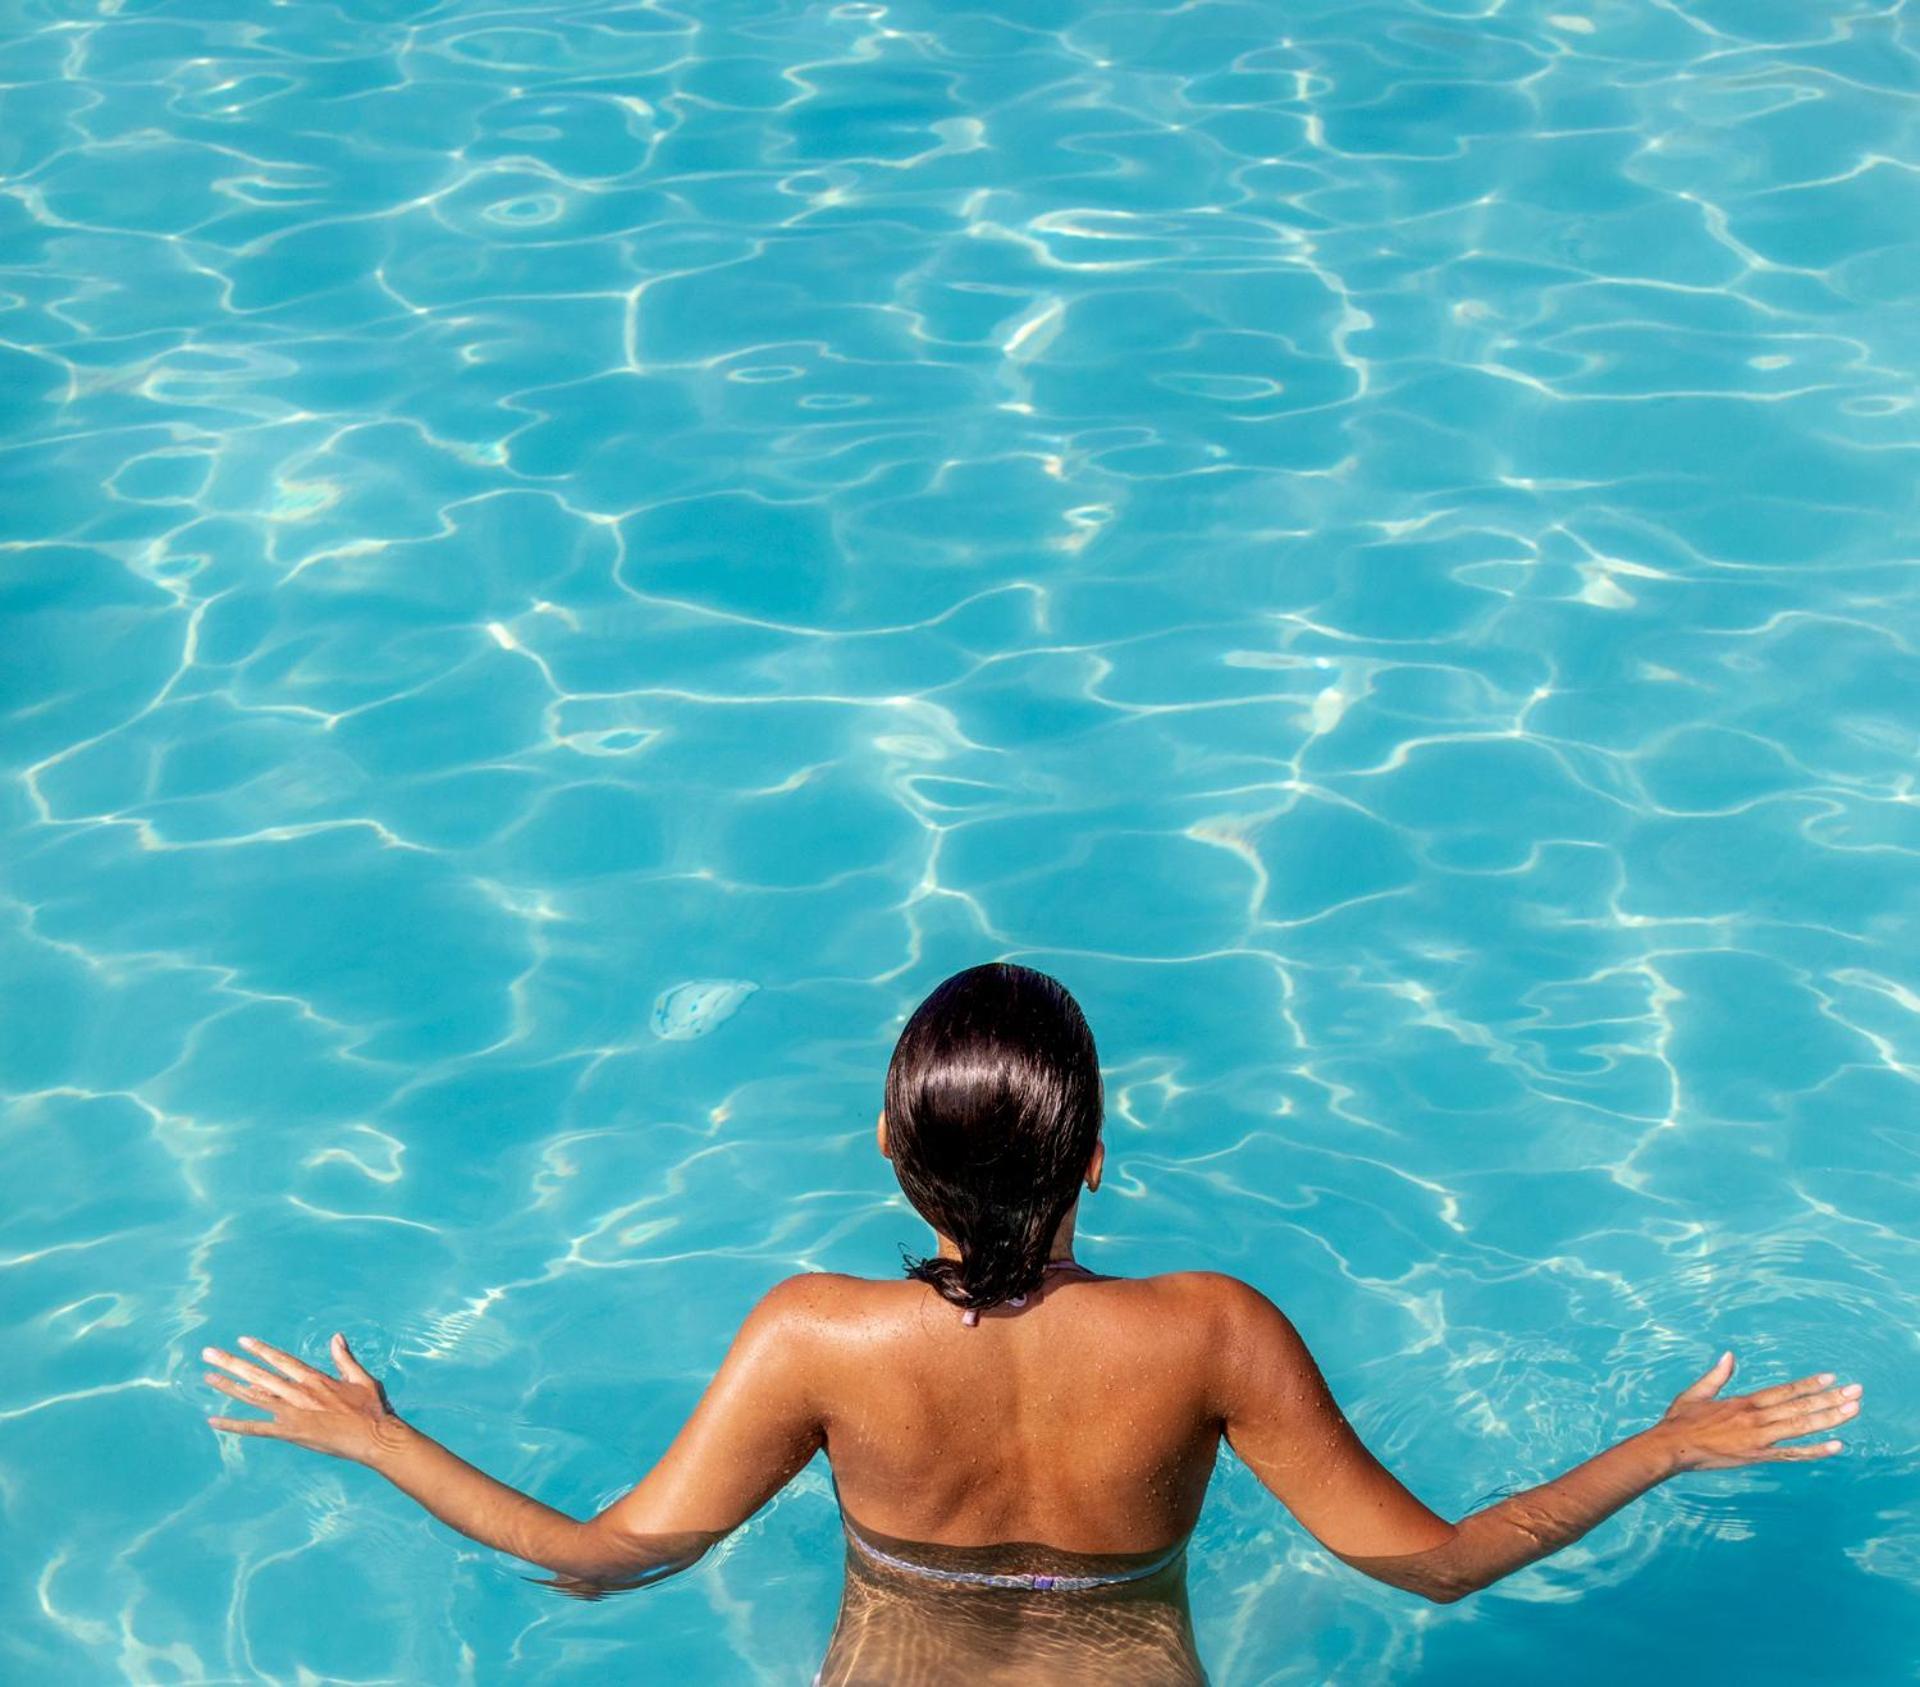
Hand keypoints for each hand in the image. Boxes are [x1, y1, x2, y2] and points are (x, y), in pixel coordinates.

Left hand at [204, 1332, 406, 1465]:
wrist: (374, 1437)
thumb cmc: (371, 1408)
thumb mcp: (360, 1378)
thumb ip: (344, 1358)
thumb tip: (336, 1337)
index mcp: (314, 1378)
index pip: (280, 1359)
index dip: (260, 1349)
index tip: (242, 1340)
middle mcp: (298, 1392)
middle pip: (258, 1374)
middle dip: (232, 1362)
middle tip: (209, 1353)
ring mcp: (292, 1412)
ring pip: (253, 1396)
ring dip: (228, 1386)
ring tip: (207, 1376)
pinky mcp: (290, 1432)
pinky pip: (255, 1428)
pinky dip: (234, 1424)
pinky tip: (214, 1420)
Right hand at [1651, 1351, 1861, 1471]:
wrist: (1672, 1448)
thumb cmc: (1681, 1420)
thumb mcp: (1696, 1393)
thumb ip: (1717, 1375)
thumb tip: (1729, 1355)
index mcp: (1743, 1402)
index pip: (1784, 1391)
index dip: (1809, 1384)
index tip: (1831, 1378)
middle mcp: (1756, 1419)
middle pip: (1800, 1407)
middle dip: (1830, 1399)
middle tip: (1856, 1391)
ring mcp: (1760, 1439)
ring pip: (1802, 1427)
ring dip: (1830, 1419)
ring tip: (1853, 1410)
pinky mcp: (1759, 1457)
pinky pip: (1793, 1454)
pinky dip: (1816, 1451)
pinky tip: (1836, 1446)